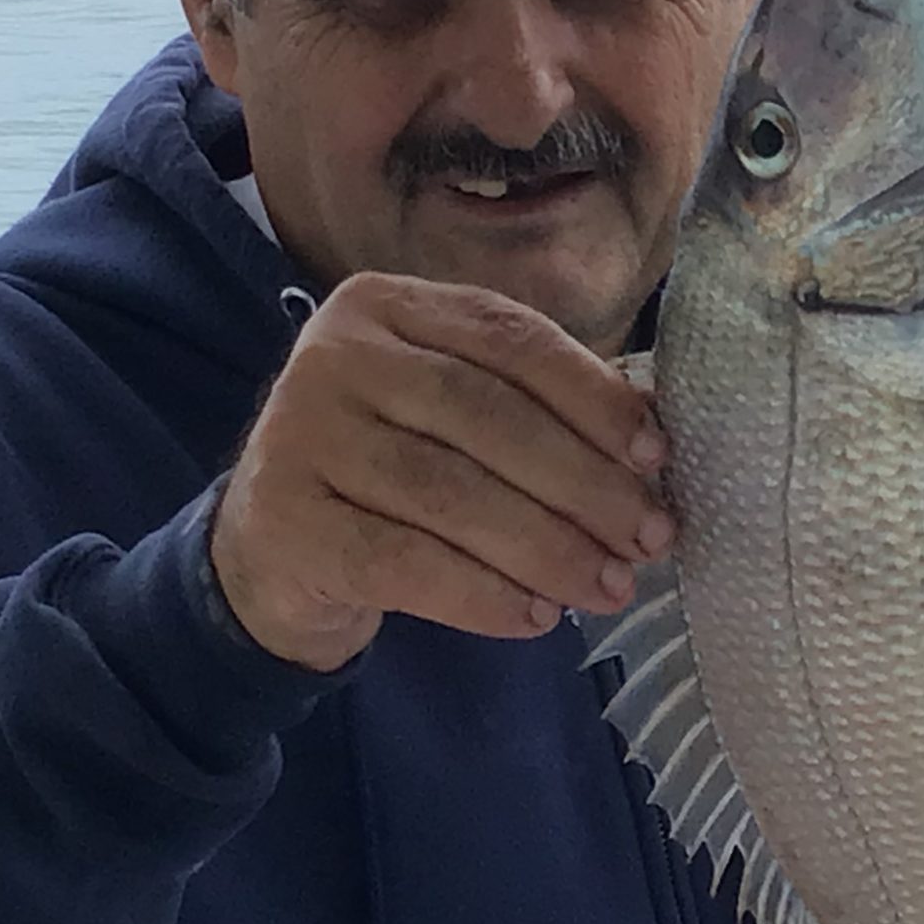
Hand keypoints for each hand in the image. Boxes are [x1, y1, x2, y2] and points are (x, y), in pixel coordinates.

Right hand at [211, 272, 674, 671]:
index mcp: (386, 305)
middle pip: (485, 415)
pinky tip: (534, 618)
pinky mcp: (286, 521)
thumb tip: (651, 440)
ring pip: (450, 493)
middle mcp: (334, 353)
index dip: (593, 396)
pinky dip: (482, 594)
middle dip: (583, 482)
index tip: (657, 456)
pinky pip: (405, 562)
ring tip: (608, 588)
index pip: (509, 338)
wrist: (266, 548)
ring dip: (547, 547)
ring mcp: (300, 434)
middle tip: (649, 539)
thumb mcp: (448, 413)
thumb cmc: (386, 469)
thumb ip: (533, 406)